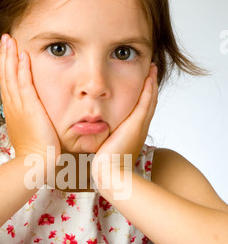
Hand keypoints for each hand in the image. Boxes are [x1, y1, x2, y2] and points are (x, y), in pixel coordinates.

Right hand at [0, 34, 60, 166]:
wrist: (37, 160)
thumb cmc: (36, 149)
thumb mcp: (30, 129)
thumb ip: (30, 118)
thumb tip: (33, 113)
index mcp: (13, 109)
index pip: (5, 82)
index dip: (2, 66)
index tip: (1, 52)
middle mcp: (13, 105)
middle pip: (5, 75)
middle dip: (3, 55)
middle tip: (3, 39)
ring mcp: (19, 105)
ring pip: (11, 75)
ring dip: (10, 56)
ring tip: (9, 40)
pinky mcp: (29, 107)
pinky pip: (24, 83)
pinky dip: (22, 69)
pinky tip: (22, 55)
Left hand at [92, 64, 157, 191]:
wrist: (110, 175)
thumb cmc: (104, 166)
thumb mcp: (103, 148)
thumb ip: (101, 139)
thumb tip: (92, 132)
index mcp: (133, 133)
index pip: (140, 110)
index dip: (143, 95)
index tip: (143, 81)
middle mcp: (140, 128)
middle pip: (149, 102)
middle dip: (150, 86)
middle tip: (152, 70)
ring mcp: (140, 127)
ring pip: (149, 100)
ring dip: (151, 83)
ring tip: (152, 68)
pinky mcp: (136, 125)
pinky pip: (145, 103)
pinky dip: (148, 89)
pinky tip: (148, 77)